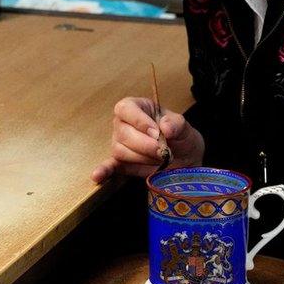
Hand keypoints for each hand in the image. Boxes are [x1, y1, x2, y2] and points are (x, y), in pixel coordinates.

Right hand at [90, 97, 204, 182]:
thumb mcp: (185, 127)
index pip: (126, 108)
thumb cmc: (181, 137)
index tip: (156, 131)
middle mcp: (124, 124)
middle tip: (163, 151)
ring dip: (142, 158)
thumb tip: (165, 127)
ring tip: (160, 159)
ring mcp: (120, 144)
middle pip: (123, 133)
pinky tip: (97, 176)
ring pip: (121, 151)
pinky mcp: (121, 163)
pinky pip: (109, 166)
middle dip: (145, 145)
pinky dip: (104, 171)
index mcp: (137, 107)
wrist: (186, 159)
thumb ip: (177, 124)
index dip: (138, 120)